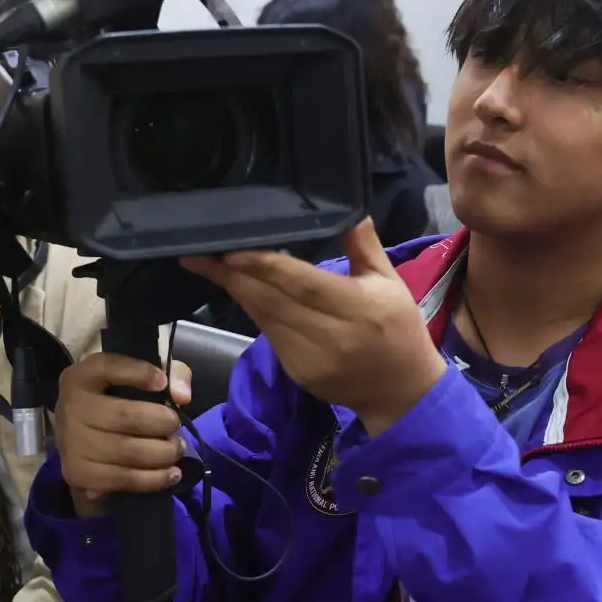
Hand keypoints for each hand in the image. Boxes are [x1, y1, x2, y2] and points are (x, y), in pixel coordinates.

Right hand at [54, 352, 191, 515]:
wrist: (82, 433)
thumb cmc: (118, 396)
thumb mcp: (143, 373)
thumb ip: (171, 373)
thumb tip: (182, 396)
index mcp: (82, 375)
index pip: (108, 367)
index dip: (138, 372)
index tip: (162, 382)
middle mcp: (71, 407)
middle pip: (126, 417)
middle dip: (162, 423)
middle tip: (176, 426)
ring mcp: (71, 443)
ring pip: (127, 452)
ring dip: (163, 454)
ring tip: (176, 449)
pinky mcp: (77, 472)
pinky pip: (122, 479)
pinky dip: (153, 480)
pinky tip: (170, 474)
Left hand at [182, 219, 445, 435]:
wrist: (401, 392)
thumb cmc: (400, 329)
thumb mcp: (391, 283)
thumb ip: (365, 246)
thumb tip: (349, 210)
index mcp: (358, 308)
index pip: (303, 283)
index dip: (264, 266)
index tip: (231, 250)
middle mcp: (331, 335)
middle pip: (272, 300)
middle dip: (232, 275)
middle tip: (199, 252)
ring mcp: (311, 358)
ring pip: (263, 317)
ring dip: (236, 290)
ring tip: (208, 264)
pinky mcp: (298, 373)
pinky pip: (268, 334)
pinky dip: (253, 310)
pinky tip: (239, 290)